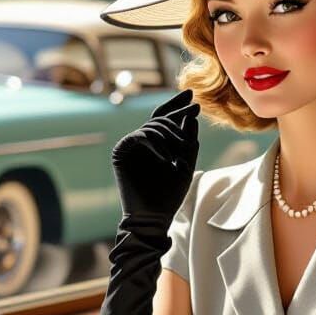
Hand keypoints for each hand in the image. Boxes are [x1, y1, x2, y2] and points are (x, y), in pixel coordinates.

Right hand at [111, 88, 199, 225]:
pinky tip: (168, 159)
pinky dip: (157, 144)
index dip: (178, 106)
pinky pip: (140, 135)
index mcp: (157, 145)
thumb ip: (189, 141)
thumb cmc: (170, 195)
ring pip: (153, 126)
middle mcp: (143, 143)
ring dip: (172, 135)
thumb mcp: (186, 165)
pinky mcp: (121, 152)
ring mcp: (131, 146)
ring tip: (181, 154)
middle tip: (194, 109)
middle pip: (159, 116)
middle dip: (178, 111)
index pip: (166, 119)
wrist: (153, 216)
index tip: (194, 98)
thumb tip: (191, 115)